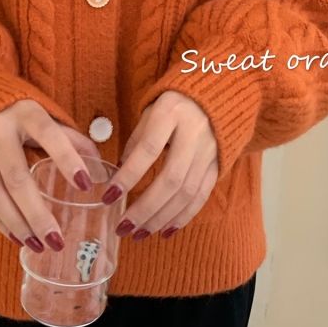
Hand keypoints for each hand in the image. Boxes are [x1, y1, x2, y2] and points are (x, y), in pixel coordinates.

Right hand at [0, 98, 100, 252]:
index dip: (67, 158)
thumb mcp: (49, 115)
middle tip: (57, 238)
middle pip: (17, 177)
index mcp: (25, 112)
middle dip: (36, 212)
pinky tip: (19, 238)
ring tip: (39, 246)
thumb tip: (100, 173)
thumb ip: (73, 140)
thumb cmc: (22, 110)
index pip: (48, 134)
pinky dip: (0, 221)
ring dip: (17, 223)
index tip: (86, 184)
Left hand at [101, 90, 218, 240]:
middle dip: (145, 208)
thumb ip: (137, 140)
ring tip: (139, 234)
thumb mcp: (151, 111)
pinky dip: (183, 216)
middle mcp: (194, 133)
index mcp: (171, 113)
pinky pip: (201, 195)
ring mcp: (209, 150)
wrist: (217, 92)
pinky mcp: (218, 164)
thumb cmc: (174, 102)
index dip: (129, 175)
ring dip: (161, 218)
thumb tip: (120, 174)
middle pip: (170, 179)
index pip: (149, 149)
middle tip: (124, 227)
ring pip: (187, 193)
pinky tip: (165, 230)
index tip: (109, 197)